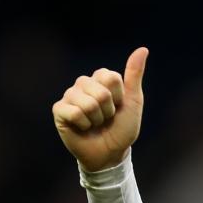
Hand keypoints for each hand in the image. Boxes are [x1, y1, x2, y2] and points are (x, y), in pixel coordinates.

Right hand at [52, 47, 148, 171]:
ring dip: (97, 120)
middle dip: (108, 111)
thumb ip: (134, 75)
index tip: (118, 107)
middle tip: (106, 119)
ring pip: (88, 104)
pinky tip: (83, 128)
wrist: (111, 153)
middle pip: (101, 92)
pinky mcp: (59, 110)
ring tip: (95, 124)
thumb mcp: (133, 101)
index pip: (111, 78)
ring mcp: (70, 96)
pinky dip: (84, 125)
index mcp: (100, 78)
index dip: (119, 98)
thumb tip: (143, 49)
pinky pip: (74, 113)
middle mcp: (83, 83)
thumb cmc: (122, 128)